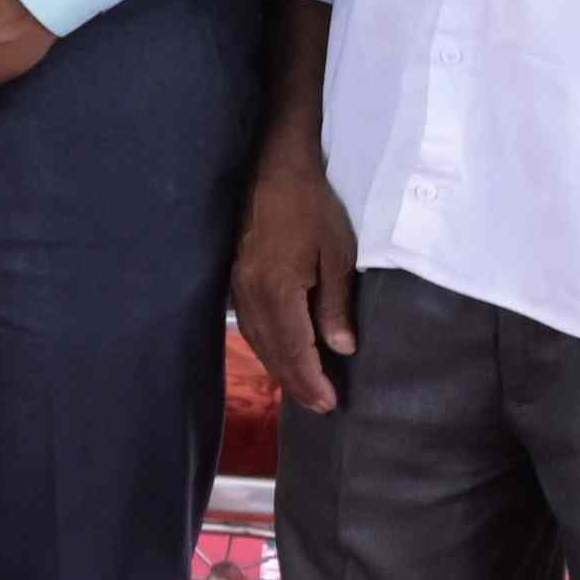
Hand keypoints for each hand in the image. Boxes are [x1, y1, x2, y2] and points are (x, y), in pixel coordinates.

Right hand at [231, 145, 365, 416]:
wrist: (275, 172)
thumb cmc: (314, 210)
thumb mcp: (338, 255)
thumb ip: (336, 305)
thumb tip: (341, 349)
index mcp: (278, 289)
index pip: (294, 348)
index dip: (312, 379)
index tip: (330, 403)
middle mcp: (252, 294)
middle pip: (272, 351)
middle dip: (297, 382)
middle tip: (320, 407)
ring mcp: (240, 287)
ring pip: (259, 341)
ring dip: (281, 369)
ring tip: (304, 390)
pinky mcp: (238, 280)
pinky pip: (252, 326)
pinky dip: (268, 348)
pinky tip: (282, 356)